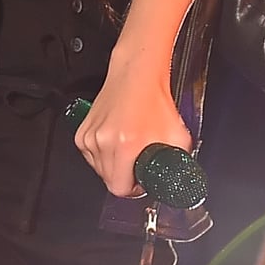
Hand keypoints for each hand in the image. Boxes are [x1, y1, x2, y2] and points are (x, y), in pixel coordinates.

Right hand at [75, 67, 191, 197]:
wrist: (136, 75)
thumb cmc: (154, 99)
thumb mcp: (177, 135)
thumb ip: (178, 162)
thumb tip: (181, 177)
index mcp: (126, 145)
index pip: (119, 188)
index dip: (134, 189)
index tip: (140, 181)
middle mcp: (104, 142)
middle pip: (109, 180)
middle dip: (125, 176)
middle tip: (137, 163)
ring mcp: (90, 137)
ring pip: (99, 169)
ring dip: (113, 165)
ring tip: (127, 148)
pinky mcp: (82, 132)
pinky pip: (90, 156)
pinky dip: (102, 154)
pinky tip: (115, 141)